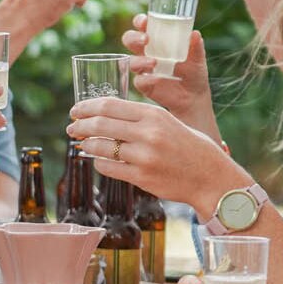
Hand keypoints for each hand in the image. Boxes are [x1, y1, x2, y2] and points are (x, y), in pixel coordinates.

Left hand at [66, 97, 242, 210]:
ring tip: (83, 144)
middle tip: (71, 128)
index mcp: (154, 115)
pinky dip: (99, 163)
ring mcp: (144, 157)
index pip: (109, 105)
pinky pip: (109, 168)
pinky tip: (100, 160)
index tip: (76, 110)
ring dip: (87, 145)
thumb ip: (142, 118)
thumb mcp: (169, 122)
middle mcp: (148, 134)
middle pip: (100, 124)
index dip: (87, 106)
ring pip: (100, 147)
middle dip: (80, 125)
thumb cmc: (191, 147)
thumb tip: (106, 115)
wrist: (211, 177)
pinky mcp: (141, 178)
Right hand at [122, 14, 216, 130]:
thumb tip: (194, 34)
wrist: (194, 98)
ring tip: (154, 62)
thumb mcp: (197, 58)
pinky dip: (146, 80)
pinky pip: (139, 81)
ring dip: (140, 60)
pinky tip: (156, 79)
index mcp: (157, 40)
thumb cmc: (194, 72)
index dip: (140, 21)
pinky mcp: (145, 85)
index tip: (144, 21)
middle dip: (133, 38)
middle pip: (129, 40)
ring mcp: (144, 69)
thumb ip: (196, 46)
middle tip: (146, 39)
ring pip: (132, 61)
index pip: (143, 26)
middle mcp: (147, 52)